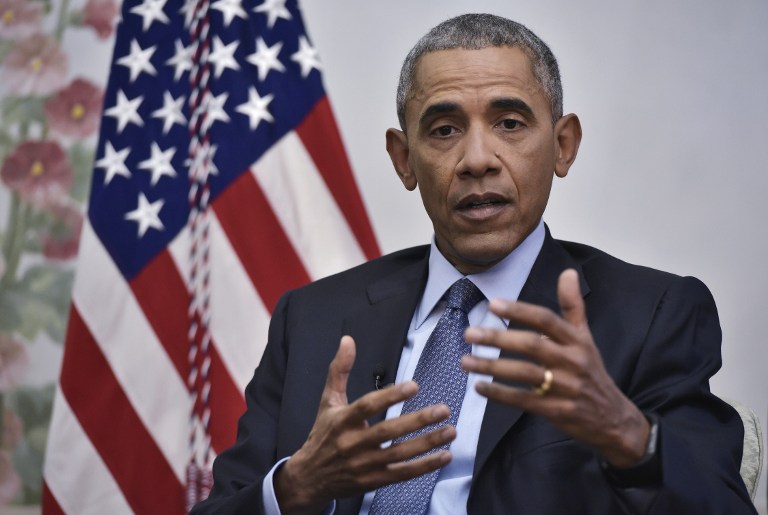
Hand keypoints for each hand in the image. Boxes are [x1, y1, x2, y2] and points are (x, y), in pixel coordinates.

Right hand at [275, 336, 456, 513]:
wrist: (310, 477)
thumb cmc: (323, 434)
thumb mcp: (328, 401)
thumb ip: (340, 370)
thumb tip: (348, 340)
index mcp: (343, 420)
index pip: (368, 406)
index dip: (390, 396)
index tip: (414, 386)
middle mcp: (353, 444)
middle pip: (388, 431)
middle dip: (418, 421)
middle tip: (443, 410)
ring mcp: (364, 465)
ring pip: (399, 454)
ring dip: (427, 443)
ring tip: (450, 431)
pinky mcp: (373, 481)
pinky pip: (402, 474)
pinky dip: (424, 466)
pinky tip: (444, 456)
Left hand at [461, 269, 648, 467]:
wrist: (613, 418)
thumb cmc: (591, 372)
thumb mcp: (586, 338)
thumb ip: (572, 306)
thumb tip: (567, 272)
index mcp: (577, 341)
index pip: (546, 319)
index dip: (519, 310)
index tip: (493, 304)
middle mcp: (572, 361)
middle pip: (531, 345)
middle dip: (498, 338)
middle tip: (469, 333)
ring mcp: (566, 387)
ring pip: (524, 373)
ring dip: (492, 366)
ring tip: (466, 361)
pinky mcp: (557, 411)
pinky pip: (524, 400)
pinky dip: (500, 394)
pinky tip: (480, 387)